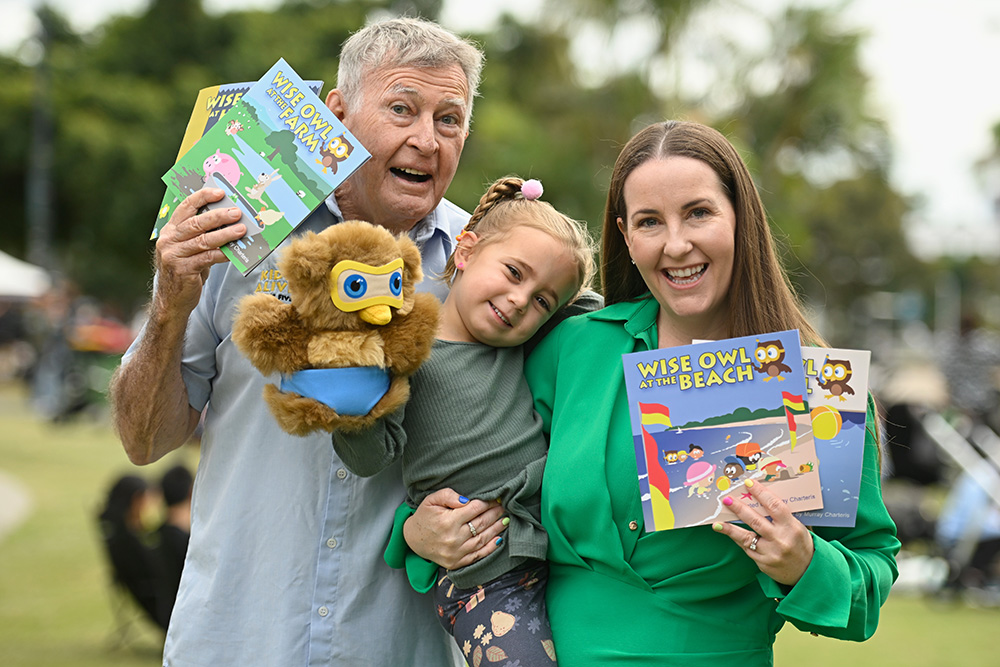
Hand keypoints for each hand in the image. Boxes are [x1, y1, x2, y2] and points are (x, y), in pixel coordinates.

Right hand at [154, 188, 246, 316]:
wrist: (172, 300)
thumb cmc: (185, 270)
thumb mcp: (189, 249)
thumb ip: (201, 235)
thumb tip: (230, 221)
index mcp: (170, 230)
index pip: (185, 207)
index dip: (202, 197)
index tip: (220, 192)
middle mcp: (169, 240)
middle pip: (196, 223)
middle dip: (219, 216)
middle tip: (237, 212)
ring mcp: (174, 255)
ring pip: (203, 240)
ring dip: (225, 234)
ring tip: (242, 230)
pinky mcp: (183, 270)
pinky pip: (208, 258)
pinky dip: (224, 254)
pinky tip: (236, 252)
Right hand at [404, 488, 506, 569]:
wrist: (413, 540)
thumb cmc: (424, 516)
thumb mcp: (432, 500)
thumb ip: (449, 496)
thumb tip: (467, 500)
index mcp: (448, 521)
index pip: (474, 509)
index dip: (487, 503)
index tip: (496, 498)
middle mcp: (453, 538)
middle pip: (481, 524)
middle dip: (495, 514)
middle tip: (505, 507)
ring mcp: (456, 552)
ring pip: (482, 539)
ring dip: (497, 529)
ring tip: (506, 520)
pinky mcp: (456, 562)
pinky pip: (477, 555)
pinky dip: (490, 548)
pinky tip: (499, 539)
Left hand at [712, 478, 813, 585]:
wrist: (807, 572)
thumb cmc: (801, 545)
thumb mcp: (798, 528)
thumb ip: (783, 516)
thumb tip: (764, 498)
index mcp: (791, 527)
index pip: (774, 506)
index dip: (760, 493)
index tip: (749, 484)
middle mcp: (780, 539)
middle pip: (755, 520)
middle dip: (739, 508)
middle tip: (726, 500)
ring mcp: (771, 552)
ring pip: (745, 537)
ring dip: (730, 529)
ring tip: (718, 523)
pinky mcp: (763, 563)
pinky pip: (746, 548)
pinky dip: (737, 539)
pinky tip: (728, 533)